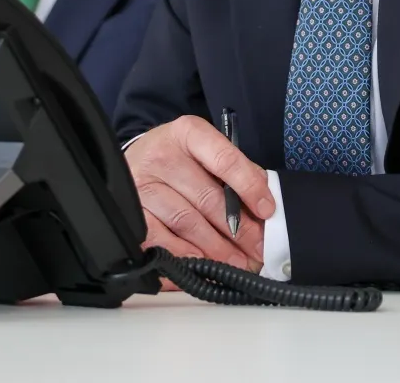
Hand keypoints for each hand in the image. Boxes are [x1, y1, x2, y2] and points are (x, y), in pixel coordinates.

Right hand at [124, 116, 272, 270]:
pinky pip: (162, 241)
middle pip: (207, 198)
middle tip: (257, 249)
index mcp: (188, 133)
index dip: (249, 186)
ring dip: (216, 248)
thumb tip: (264, 205)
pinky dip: (185, 257)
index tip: (267, 210)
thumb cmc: (180, 159)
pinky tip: (202, 266)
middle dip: (239, 229)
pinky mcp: (132, 213)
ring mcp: (143, 185)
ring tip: (236, 263)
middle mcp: (162, 156)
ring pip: (186, 222)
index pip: (224, 159)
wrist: (136, 160)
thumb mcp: (207, 151)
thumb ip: (238, 172)